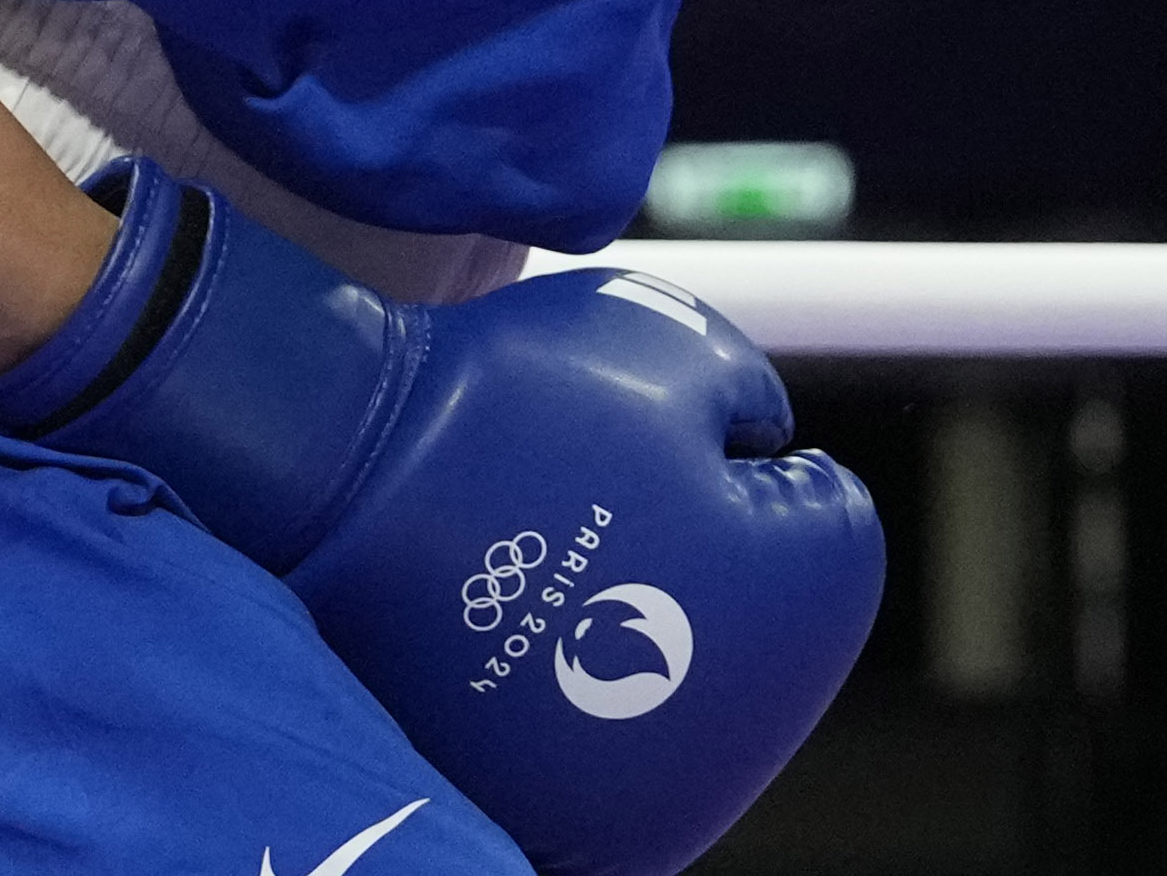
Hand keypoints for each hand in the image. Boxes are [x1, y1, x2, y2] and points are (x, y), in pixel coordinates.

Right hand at [0, 172, 878, 875]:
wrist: (333, 481)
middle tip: (603, 514)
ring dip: (642, 649)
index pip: (834, 536)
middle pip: (767, 630)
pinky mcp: (545, 824)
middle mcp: (743, 714)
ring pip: (681, 705)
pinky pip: (593, 767)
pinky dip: (567, 717)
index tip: (675, 451)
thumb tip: (771, 453)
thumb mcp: (670, 341)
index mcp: (798, 591)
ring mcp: (643, 787)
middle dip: (712, 565)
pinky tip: (513, 651)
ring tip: (547, 577)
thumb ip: (752, 395)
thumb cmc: (507, 398)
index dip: (759, 475)